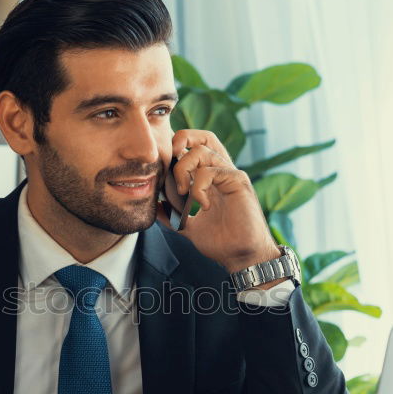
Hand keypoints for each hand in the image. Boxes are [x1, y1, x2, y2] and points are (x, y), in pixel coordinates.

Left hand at [159, 129, 280, 273]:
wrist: (241, 257)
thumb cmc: (220, 241)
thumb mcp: (186, 226)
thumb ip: (170, 213)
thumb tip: (151, 204)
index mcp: (210, 177)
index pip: (194, 146)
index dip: (176, 149)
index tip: (162, 171)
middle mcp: (221, 171)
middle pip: (202, 137)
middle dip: (180, 141)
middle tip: (169, 167)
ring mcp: (230, 174)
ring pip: (201, 151)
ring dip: (183, 170)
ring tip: (182, 194)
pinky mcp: (238, 181)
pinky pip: (211, 171)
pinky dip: (198, 188)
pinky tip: (202, 206)